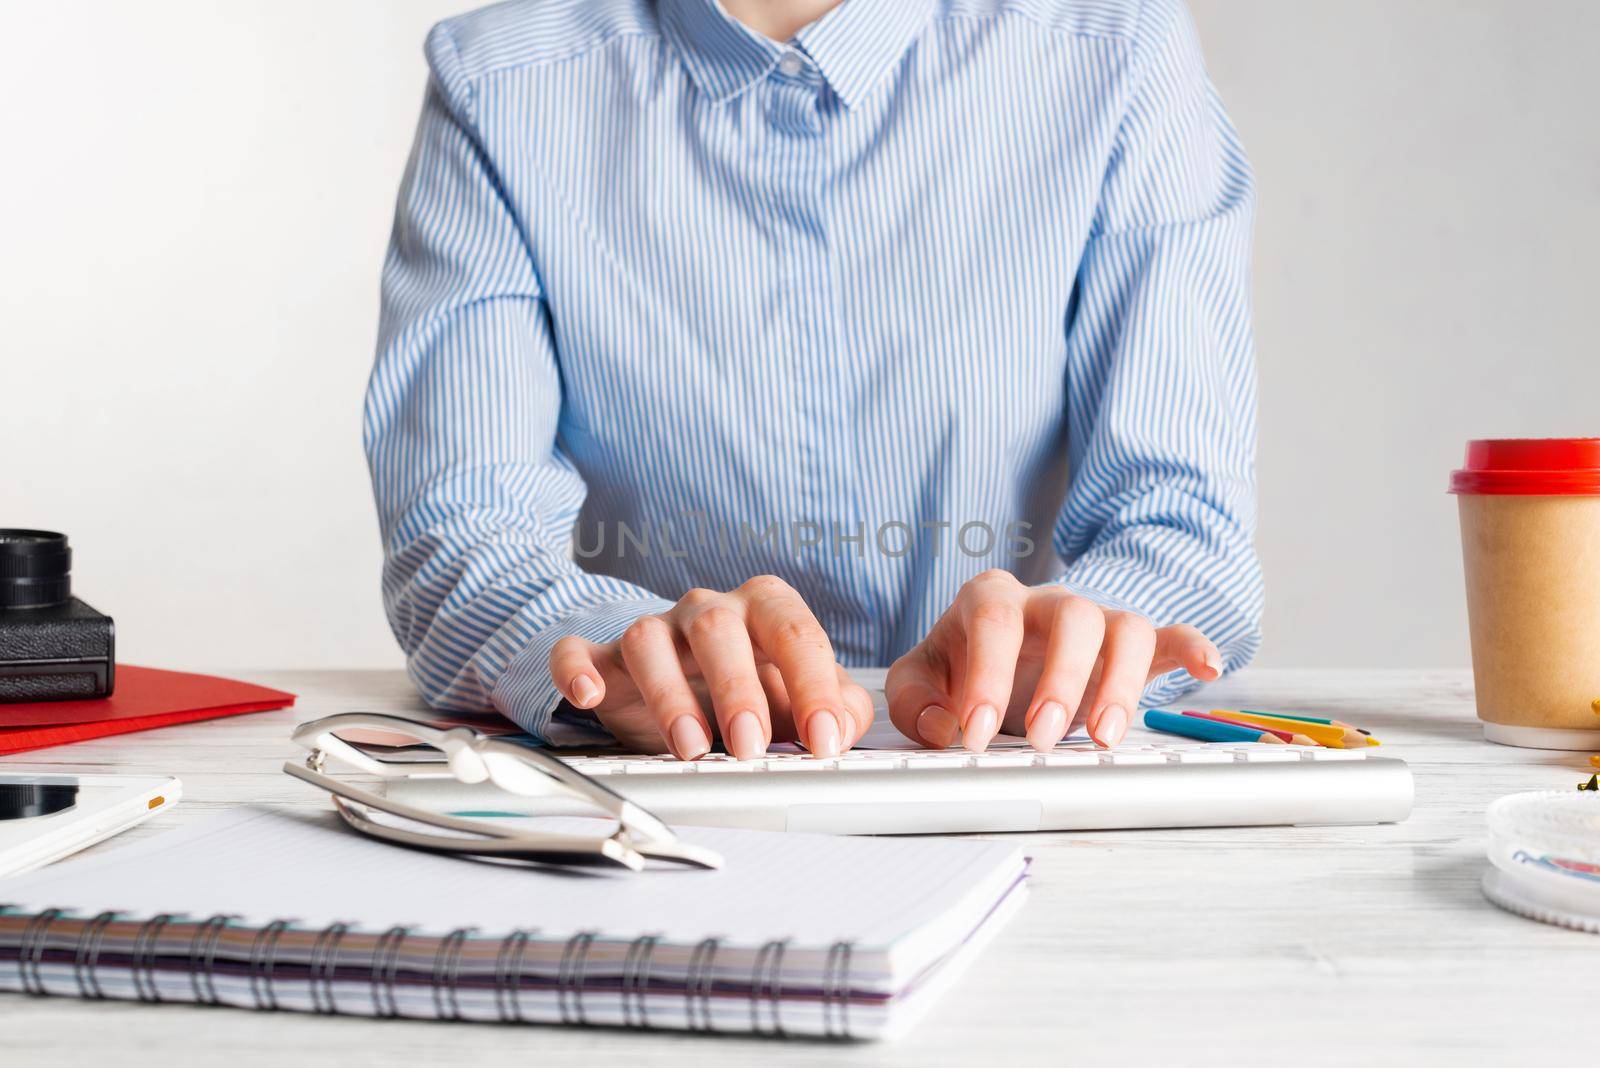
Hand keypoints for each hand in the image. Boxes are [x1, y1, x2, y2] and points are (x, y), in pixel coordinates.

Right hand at [549, 577, 872, 760]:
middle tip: (752, 746)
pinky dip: (578, 670)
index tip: (824, 741)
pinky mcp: (604, 659)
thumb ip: (840, 709)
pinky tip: (590, 697)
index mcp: (765, 610)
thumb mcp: (804, 698)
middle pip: (719, 628)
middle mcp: (709, 610)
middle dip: (738, 688)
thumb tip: (845, 728)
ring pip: (649, 639)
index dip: (813, 687)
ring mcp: (654, 630)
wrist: (691, 683)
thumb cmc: (756, 687)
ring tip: (691, 747)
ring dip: (669, 695)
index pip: (795, 633)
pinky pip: (578, 649)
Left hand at [885, 570, 1219, 752]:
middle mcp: (1047, 602)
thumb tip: (944, 727)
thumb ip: (915, 701)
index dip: (987, 676)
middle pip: (1071, 617)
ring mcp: (1095, 621)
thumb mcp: (920, 680)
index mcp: (990, 599)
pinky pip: (1169, 636)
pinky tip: (1206, 669)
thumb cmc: (960, 667)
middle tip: (1044, 739)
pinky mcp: (1132, 646)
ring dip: (1121, 682)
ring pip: (1124, 628)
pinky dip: (1191, 648)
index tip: (976, 734)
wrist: (999, 655)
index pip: (994, 622)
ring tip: (1104, 737)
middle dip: (1062, 679)